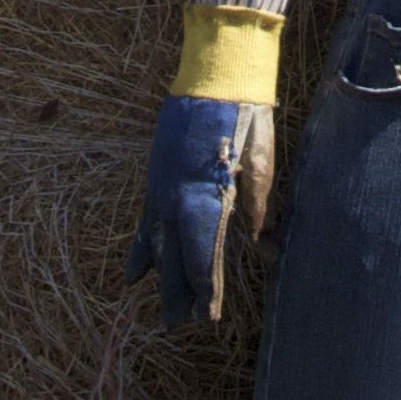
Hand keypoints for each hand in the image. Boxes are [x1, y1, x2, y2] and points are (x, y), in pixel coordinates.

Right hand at [131, 94, 276, 332]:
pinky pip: (146, 223)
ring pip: (159, 244)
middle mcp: (175, 198)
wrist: (214, 74)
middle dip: (178, 293)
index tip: (208, 317)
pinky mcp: (156, 177)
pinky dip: (143, 250)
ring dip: (161, 278)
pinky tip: (134, 274)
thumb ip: (258, 208)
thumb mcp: (260, 164)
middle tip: (177, 325)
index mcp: (203, 196)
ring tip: (162, 312)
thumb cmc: (244, 118)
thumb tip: (266, 247)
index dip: (205, 288)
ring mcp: (161, 188)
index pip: (203, 255)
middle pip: (175, 257)